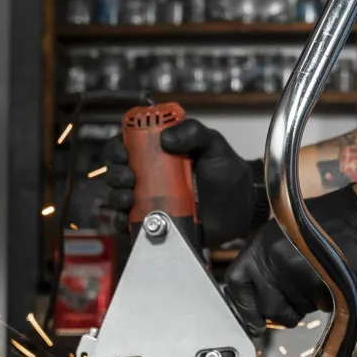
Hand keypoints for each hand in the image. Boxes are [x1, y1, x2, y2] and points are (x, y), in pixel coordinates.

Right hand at [101, 118, 267, 247]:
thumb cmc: (227, 173)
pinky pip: (127, 223)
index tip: (122, 152)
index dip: (117, 147)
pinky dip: (120, 221)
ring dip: (115, 196)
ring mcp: (149, 200)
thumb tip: (166, 137)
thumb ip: (194, 132)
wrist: (242, 207)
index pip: (127, 144)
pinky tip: (127, 217)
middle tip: (128, 177)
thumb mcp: (214, 145)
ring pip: (116, 196)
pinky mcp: (152, 222)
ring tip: (128, 197)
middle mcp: (149, 175)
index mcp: (159, 151)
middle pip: (116, 170)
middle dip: (115, 173)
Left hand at [225, 186, 356, 336]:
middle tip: (297, 302)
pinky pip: (316, 308)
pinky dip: (324, 301)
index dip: (244, 304)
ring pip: (293, 309)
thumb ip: (270, 260)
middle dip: (282, 311)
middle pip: (265, 305)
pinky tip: (332, 281)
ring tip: (320, 279)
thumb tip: (261, 293)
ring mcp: (294, 271)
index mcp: (261, 242)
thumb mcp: (288, 233)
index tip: (254, 318)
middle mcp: (272, 256)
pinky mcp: (317, 285)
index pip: (236, 282)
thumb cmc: (334, 222)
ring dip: (306, 304)